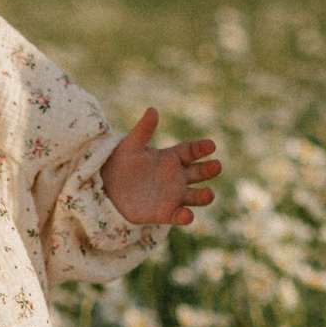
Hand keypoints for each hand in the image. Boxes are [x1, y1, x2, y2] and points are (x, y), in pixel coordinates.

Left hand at [101, 108, 218, 225]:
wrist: (108, 188)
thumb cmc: (121, 163)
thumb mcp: (130, 146)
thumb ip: (143, 130)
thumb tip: (152, 110)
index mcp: (172, 158)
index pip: (191, 151)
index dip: (201, 148)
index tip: (211, 145)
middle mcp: (177, 177)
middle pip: (199, 173)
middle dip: (209, 170)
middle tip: (217, 166)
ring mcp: (174, 196)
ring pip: (195, 196)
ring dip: (204, 196)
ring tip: (209, 193)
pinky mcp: (166, 213)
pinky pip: (179, 216)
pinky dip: (185, 216)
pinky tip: (186, 215)